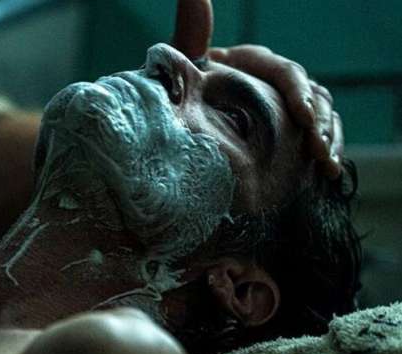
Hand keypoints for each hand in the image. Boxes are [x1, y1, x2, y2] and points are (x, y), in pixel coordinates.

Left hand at [172, 0, 342, 178]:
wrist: (170, 138)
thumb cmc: (176, 97)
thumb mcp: (182, 71)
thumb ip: (191, 35)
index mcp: (251, 63)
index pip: (284, 71)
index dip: (297, 92)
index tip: (303, 117)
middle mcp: (272, 82)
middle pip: (310, 95)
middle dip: (318, 122)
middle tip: (317, 149)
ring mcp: (283, 108)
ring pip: (321, 115)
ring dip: (327, 139)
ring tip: (326, 165)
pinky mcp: (288, 134)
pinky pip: (319, 137)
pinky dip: (328, 152)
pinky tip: (329, 172)